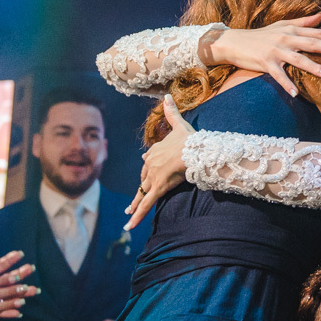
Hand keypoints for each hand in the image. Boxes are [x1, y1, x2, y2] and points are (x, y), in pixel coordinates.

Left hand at [125, 96, 195, 229]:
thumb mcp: (180, 125)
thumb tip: (167, 95)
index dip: (149, 166)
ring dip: (134, 205)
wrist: (193, 150)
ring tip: (127, 215)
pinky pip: (146, 204)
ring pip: (142, 194)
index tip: (148, 169)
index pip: (149, 161)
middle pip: (144, 178)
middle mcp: (151, 164)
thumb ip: (171, 112)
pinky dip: (137, 215)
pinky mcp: (157, 188)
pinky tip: (129, 226)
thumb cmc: (189, 139)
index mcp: (154, 152)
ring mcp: (153, 177)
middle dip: (142, 188)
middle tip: (135, 199)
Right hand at [205, 13, 320, 96]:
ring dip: (312, 67)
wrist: (234, 42)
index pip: (317, 33)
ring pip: (297, 59)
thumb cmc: (260, 35)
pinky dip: (286, 84)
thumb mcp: (281, 25)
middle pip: (312, 44)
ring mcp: (276, 51)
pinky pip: (278, 75)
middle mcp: (286, 39)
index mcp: (292, 30)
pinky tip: (295, 93)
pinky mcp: (265, 63)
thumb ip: (303, 22)